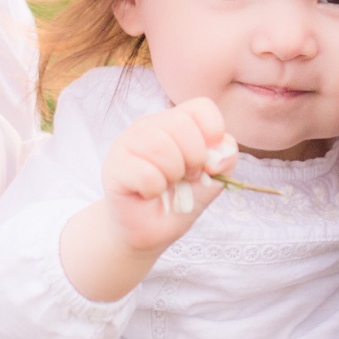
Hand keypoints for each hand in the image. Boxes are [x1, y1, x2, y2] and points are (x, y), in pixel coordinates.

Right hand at [102, 98, 236, 252]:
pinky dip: (155, 189)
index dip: (213, 133)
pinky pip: (145, 173)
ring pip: (160, 145)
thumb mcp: (213, 180)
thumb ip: (224, 159)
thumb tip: (219, 154)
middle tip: (187, 176)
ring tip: (167, 184)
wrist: (149, 231)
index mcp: (176, 121)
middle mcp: (150, 125)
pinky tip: (149, 193)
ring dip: (173, 174)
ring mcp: (127, 142)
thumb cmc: (180, 200)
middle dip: (194, 158)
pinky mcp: (114, 166)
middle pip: (181, 123)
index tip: (209, 161)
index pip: (202, 107)